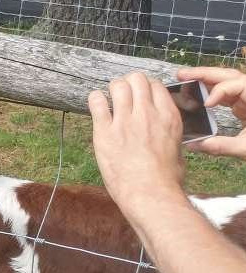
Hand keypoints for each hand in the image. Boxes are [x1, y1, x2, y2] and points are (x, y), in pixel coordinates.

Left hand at [88, 72, 185, 217]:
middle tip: (124, 93)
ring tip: (110, 98)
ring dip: (113, 89)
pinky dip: (95, 99)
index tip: (140, 93)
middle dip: (129, 83)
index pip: (156, 85)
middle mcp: (147, 114)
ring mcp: (125, 121)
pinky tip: (96, 104)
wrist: (149, 193)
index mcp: (168, 117)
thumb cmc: (166, 178)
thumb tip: (162, 130)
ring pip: (117, 86)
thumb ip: (168, 132)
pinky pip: (96, 102)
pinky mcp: (104, 132)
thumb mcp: (177, 148)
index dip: (146, 86)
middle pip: (137, 79)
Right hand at [176, 66, 245, 159]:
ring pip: (227, 82)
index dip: (219, 92)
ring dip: (206, 80)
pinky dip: (211, 92)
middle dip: (205, 74)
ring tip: (184, 78)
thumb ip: (221, 146)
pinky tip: (196, 95)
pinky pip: (226, 94)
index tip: (206, 105)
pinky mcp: (244, 107)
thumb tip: (193, 145)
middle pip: (230, 76)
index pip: (237, 85)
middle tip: (181, 74)